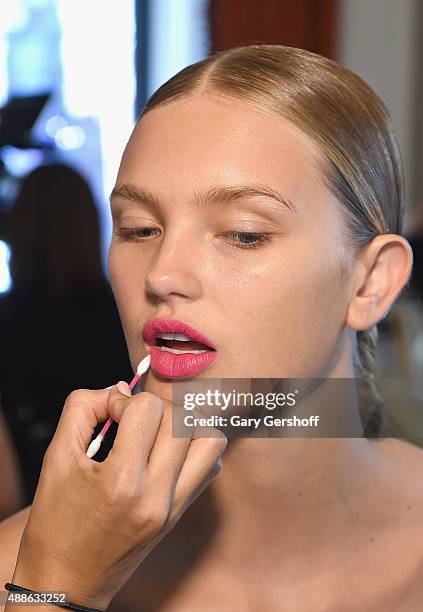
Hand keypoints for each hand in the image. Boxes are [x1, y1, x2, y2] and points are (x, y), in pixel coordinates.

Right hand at [8, 383, 226, 609]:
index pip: (148, 408)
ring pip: (210, 440)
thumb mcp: (56, 457)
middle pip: (181, 418)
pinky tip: (166, 453)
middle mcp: (156, 495)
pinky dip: (194, 449)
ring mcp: (173, 508)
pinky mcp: (179, 515)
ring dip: (185, 425)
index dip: (124, 399)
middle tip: (130, 421)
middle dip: (154, 408)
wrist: (65, 582)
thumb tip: (119, 388)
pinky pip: (210, 467)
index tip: (108, 413)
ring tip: (156, 432)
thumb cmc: (55, 521)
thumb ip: (82, 409)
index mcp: (122, 481)